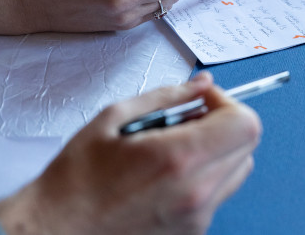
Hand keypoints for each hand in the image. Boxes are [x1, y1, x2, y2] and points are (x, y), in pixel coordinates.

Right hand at [0, 72, 261, 234]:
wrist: (57, 229)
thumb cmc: (77, 179)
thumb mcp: (115, 119)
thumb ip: (166, 97)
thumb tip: (201, 84)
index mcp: (178, 159)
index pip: (244, 124)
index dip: (227, 103)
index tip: (201, 100)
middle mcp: (196, 191)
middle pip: (247, 144)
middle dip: (224, 122)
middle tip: (188, 117)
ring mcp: (197, 216)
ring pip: (238, 168)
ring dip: (218, 148)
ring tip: (175, 144)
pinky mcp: (193, 230)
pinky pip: (219, 191)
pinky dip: (206, 173)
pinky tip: (169, 169)